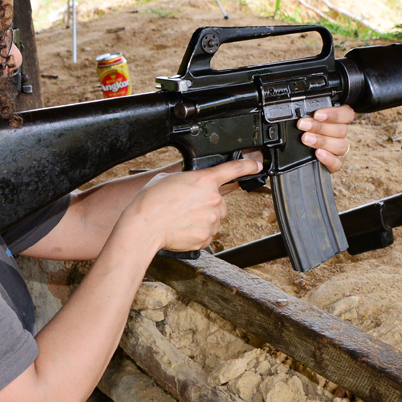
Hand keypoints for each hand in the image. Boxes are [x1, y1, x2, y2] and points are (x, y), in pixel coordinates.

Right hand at [122, 156, 262, 252]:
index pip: (233, 169)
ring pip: (214, 219)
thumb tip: (192, 185)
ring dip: (203, 219)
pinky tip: (182, 229)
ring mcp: (212, 219)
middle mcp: (213, 199)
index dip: (248, 165)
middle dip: (208, 204)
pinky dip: (197, 233)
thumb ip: (188, 179)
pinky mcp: (206, 237)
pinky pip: (207, 234)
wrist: (145, 226)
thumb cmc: (151, 201)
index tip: (257, 164)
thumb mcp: (168, 178)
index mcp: (205, 180)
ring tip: (182, 219)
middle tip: (187, 207)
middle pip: (220, 201)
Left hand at [297, 105, 357, 172]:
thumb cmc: (303, 129)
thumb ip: (309, 113)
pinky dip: (328, 159)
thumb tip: (300, 109)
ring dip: (322, 141)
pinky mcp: (333, 164)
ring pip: (341, 146)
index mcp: (338, 120)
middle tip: (303, 125)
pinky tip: (318, 153)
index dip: (334, 114)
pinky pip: (337, 164)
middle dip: (319, 127)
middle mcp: (340, 134)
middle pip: (341, 130)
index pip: (347, 114)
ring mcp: (337, 150)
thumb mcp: (306, 117)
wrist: (297, 150)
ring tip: (306, 138)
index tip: (317, 114)